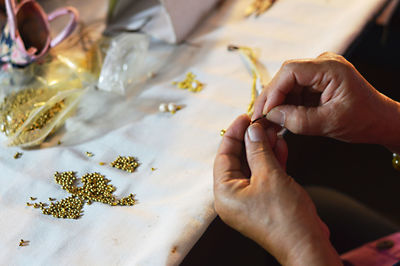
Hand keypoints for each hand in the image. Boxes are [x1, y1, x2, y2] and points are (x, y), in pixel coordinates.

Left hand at [214, 114, 340, 264]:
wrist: (307, 244)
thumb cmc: (285, 218)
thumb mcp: (270, 176)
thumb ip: (258, 150)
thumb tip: (252, 132)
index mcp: (224, 193)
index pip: (223, 156)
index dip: (234, 134)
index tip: (244, 118)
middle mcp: (233, 198)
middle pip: (238, 160)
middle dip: (251, 141)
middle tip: (261, 124)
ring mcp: (249, 201)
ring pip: (252, 167)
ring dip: (263, 149)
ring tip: (273, 132)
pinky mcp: (264, 202)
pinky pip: (263, 177)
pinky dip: (271, 162)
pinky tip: (279, 147)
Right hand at [252, 52, 399, 150]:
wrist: (379, 122)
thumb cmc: (363, 121)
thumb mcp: (329, 123)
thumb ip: (298, 120)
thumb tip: (271, 115)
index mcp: (330, 68)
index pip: (290, 71)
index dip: (273, 91)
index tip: (264, 111)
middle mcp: (322, 65)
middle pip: (285, 77)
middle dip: (270, 99)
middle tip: (258, 119)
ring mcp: (318, 73)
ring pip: (286, 85)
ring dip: (275, 104)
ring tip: (266, 122)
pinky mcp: (315, 83)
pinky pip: (293, 92)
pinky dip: (284, 106)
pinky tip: (277, 119)